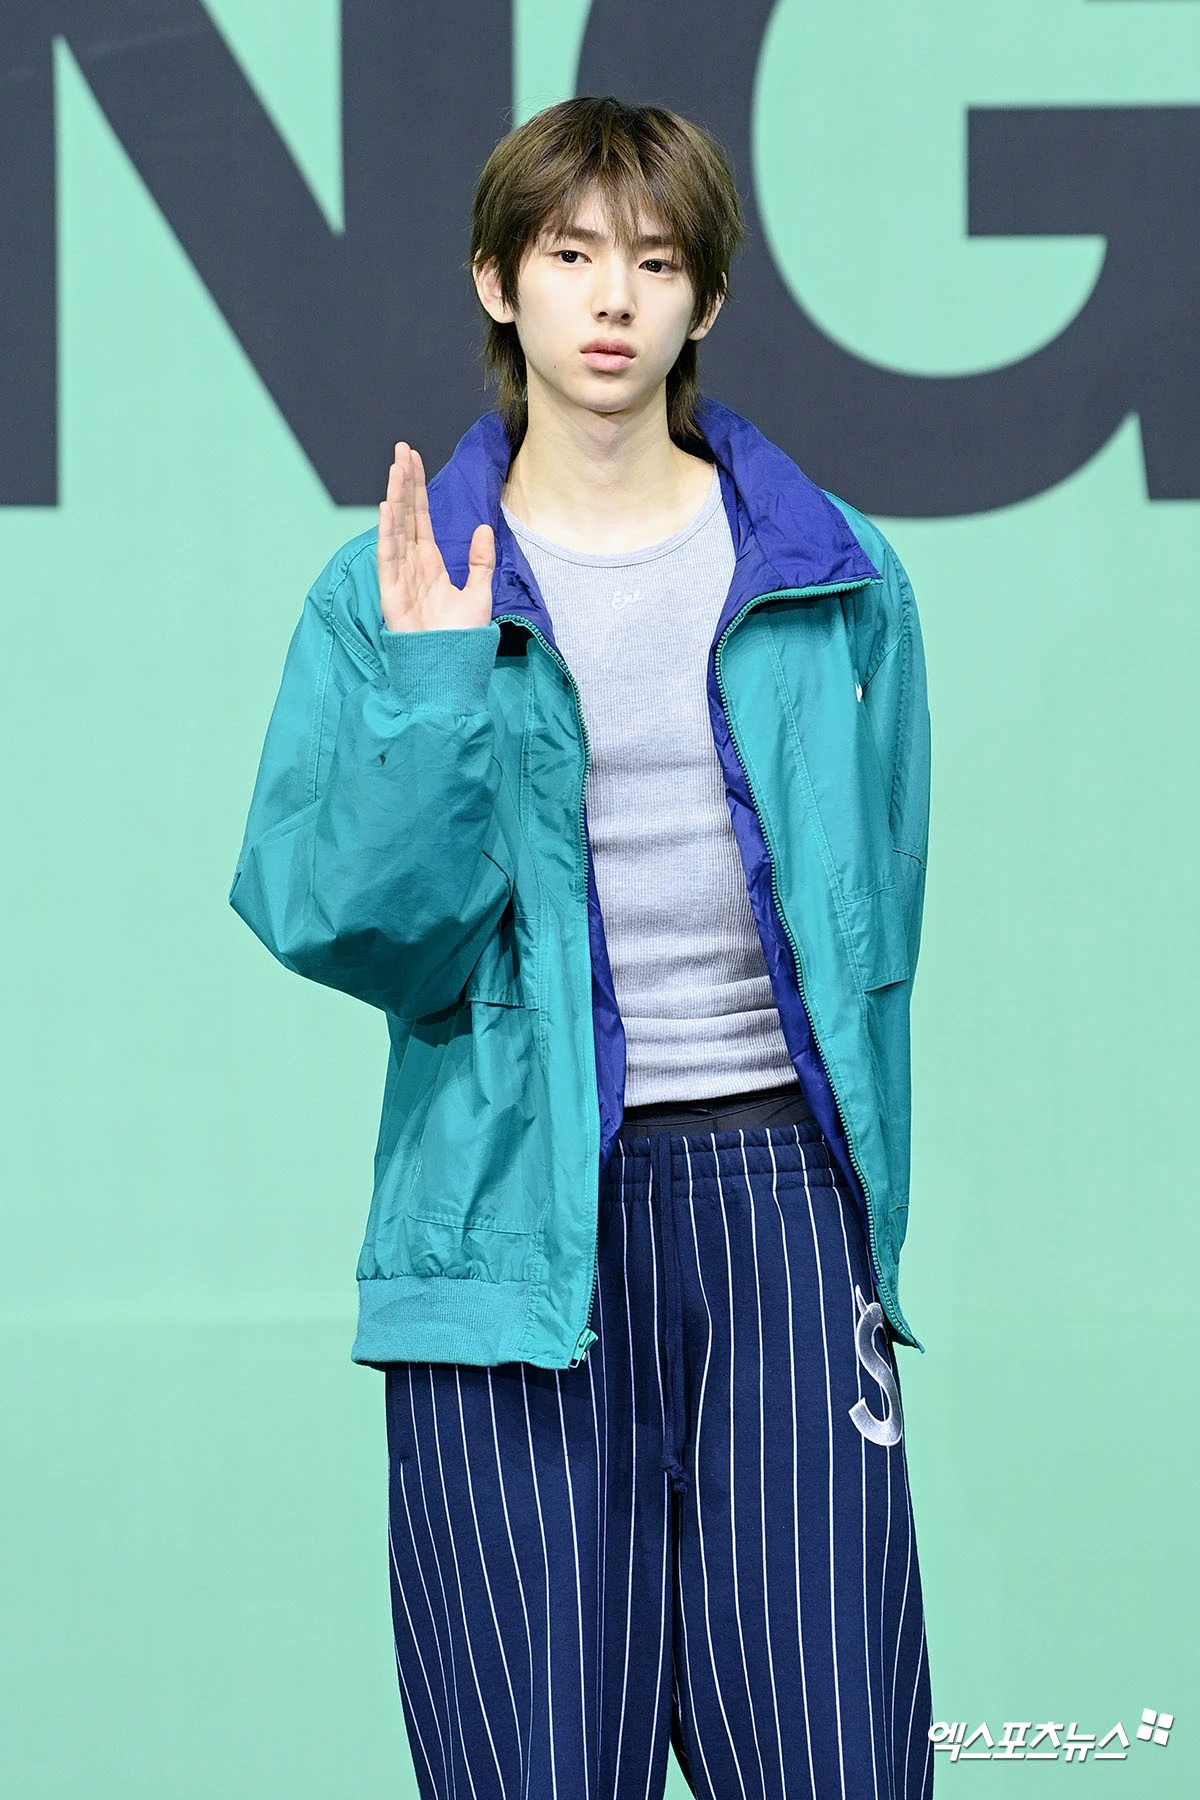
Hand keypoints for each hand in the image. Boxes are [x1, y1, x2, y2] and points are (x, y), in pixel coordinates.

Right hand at [377, 442, 494, 631]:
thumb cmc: (461, 638)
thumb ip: (480, 561)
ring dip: (395, 497)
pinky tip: (388, 508)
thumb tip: (484, 528)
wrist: (451, 669)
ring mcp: (400, 577)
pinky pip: (388, 557)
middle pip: (405, 515)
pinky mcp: (392, 593)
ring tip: (395, 469)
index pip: (419, 517)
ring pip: (395, 529)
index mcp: (429, 563)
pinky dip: (387, 533)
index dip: (417, 488)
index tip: (414, 459)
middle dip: (403, 482)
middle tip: (401, 449)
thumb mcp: (479, 594)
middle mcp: (412, 565)